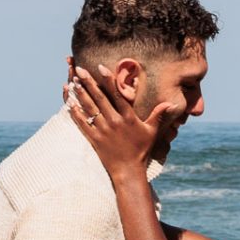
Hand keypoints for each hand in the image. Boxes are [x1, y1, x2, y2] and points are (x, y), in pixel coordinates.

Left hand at [69, 64, 177, 178]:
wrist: (129, 171)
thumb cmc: (141, 151)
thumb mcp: (152, 132)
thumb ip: (158, 115)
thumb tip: (170, 103)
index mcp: (128, 117)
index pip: (117, 94)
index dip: (108, 80)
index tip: (100, 67)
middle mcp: (114, 122)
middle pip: (99, 98)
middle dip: (89, 83)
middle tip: (80, 70)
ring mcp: (103, 131)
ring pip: (90, 109)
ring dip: (80, 94)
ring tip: (73, 82)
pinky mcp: (95, 140)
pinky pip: (83, 124)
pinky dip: (75, 113)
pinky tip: (69, 104)